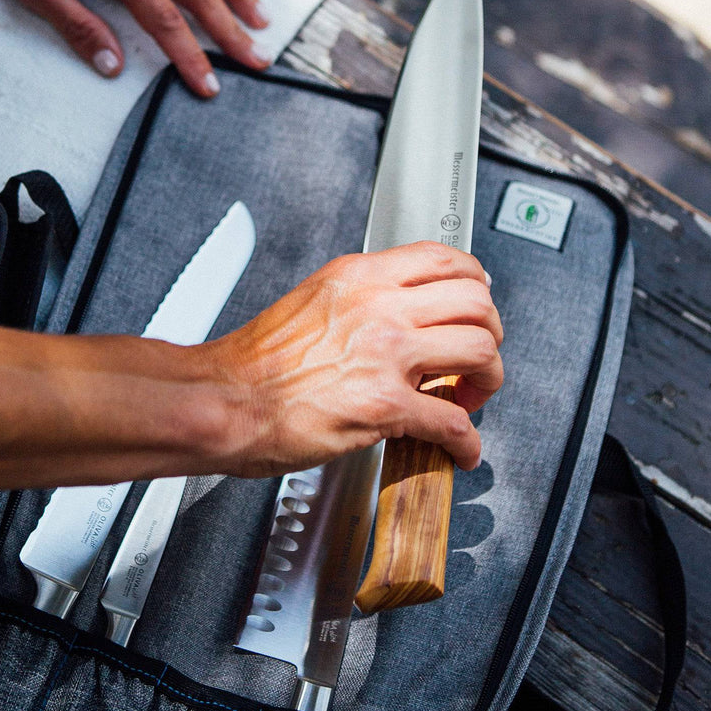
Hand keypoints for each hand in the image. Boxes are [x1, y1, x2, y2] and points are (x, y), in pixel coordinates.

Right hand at [205, 242, 503, 476]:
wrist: (220, 400)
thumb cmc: (252, 364)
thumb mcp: (312, 301)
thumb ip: (361, 301)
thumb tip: (398, 316)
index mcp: (360, 278)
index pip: (446, 260)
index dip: (476, 286)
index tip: (476, 306)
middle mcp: (380, 307)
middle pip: (476, 303)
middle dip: (489, 336)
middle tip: (476, 360)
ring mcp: (386, 355)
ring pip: (479, 352)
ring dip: (487, 382)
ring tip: (470, 399)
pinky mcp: (384, 406)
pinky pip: (454, 422)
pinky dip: (467, 443)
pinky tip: (460, 450)